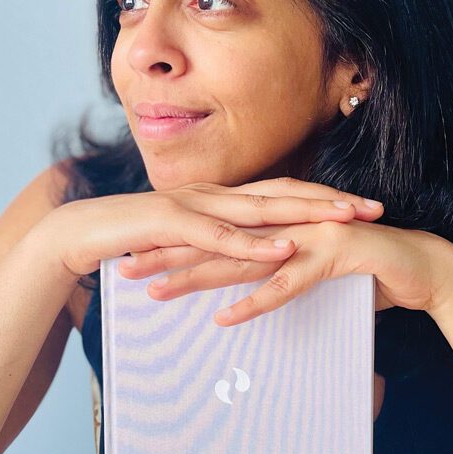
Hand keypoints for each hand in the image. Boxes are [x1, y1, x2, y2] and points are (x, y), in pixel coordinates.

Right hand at [39, 177, 384, 277]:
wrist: (76, 233)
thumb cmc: (129, 241)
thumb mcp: (184, 245)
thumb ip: (216, 248)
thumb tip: (249, 261)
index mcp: (220, 198)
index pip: (283, 193)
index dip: (324, 198)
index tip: (363, 207)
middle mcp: (214, 194)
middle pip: (285, 192)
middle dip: (332, 199)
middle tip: (375, 208)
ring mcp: (194, 205)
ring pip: (262, 206)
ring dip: (307, 212)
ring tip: (347, 221)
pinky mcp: (172, 223)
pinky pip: (222, 234)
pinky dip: (255, 241)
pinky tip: (284, 246)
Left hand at [114, 178, 452, 325]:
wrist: (428, 268)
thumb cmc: (373, 273)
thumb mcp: (318, 273)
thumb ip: (283, 275)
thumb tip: (248, 293)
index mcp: (283, 224)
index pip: (219, 233)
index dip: (177, 244)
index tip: (138, 258)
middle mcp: (291, 224)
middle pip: (219, 240)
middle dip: (169, 255)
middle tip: (127, 271)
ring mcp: (312, 237)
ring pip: (243, 258)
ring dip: (198, 276)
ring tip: (158, 292)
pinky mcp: (335, 256)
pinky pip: (288, 283)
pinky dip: (256, 301)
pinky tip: (225, 319)